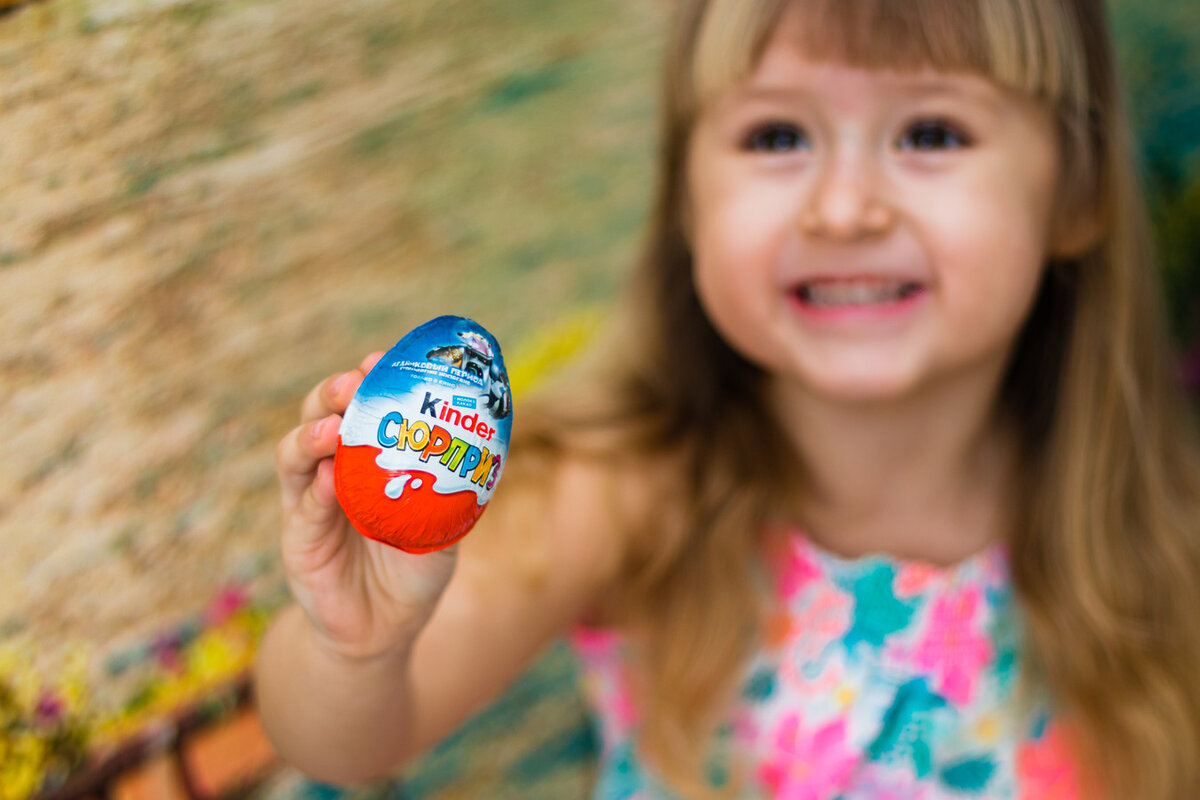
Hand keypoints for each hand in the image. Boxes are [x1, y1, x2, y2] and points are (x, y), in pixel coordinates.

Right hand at [275, 352, 458, 662]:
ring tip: (333, 425)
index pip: (359, 409)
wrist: (383, 633)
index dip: (367, 381)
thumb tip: (488, 444)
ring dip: (312, 434)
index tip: (380, 359)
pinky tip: (331, 477)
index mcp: (365, 460)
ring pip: (295, 454)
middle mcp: (331, 472)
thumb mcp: (443, 527)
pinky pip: (302, 508)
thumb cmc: (412, 573)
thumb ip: (455, 490)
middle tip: (353, 382)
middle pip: (319, 417)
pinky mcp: (298, 541)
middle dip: (332, 392)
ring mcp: (309, 504)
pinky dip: (316, 490)